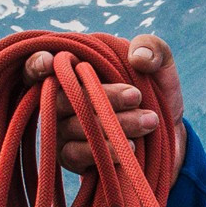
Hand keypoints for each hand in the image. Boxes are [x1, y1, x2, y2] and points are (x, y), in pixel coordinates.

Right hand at [22, 35, 184, 173]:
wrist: (170, 135)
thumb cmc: (155, 94)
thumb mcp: (160, 66)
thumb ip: (153, 48)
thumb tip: (138, 57)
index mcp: (72, 71)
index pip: (37, 66)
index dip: (36, 65)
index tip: (50, 62)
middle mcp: (59, 100)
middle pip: (64, 97)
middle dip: (103, 96)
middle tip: (136, 95)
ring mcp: (61, 130)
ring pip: (75, 125)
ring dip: (114, 124)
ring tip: (149, 120)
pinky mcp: (70, 158)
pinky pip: (78, 153)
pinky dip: (105, 149)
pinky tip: (130, 146)